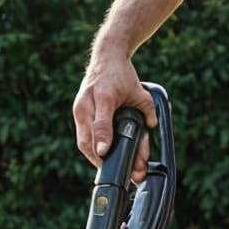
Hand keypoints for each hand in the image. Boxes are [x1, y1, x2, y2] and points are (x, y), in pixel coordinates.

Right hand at [72, 50, 156, 183]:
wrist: (105, 57)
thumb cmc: (121, 74)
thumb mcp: (138, 90)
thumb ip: (146, 108)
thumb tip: (151, 125)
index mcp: (103, 95)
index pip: (101, 121)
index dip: (103, 137)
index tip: (103, 152)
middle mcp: (87, 103)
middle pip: (88, 138)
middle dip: (102, 159)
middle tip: (117, 172)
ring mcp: (79, 109)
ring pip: (83, 141)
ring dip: (95, 158)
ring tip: (110, 169)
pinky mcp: (77, 113)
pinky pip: (82, 137)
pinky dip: (92, 149)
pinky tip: (102, 158)